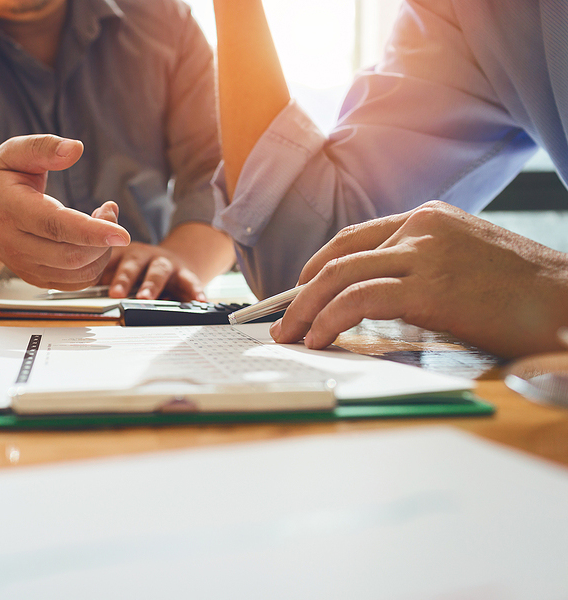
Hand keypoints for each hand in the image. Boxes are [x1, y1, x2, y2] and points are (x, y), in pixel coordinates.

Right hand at [0, 135, 130, 289]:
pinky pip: (76, 283)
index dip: (91, 231)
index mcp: (9, 209)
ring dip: (103, 250)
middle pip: (71, 255)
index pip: (54, 225)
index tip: (122, 234)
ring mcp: (24, 265)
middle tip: (109, 210)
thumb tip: (75, 149)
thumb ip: (43, 147)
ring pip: (78, 272)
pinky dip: (95, 264)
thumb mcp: (12, 153)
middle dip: (104, 236)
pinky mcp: (36, 278)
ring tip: (101, 223)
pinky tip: (92, 241)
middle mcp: (14, 243)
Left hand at [98, 243, 206, 301]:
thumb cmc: (137, 270)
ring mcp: (165, 263)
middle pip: (132, 264)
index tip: (92, 280)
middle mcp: (143, 256)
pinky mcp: (184, 274)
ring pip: (158, 271)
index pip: (109, 257)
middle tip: (116, 294)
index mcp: (122, 253)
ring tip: (146, 298)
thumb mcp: (116, 268)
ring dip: (151, 284)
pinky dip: (194, 291)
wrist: (174, 262)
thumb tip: (72, 289)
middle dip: (124, 278)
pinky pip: (191, 281)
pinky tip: (197, 301)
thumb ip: (99, 277)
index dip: (101, 267)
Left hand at [269, 201, 567, 357]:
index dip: (317, 268)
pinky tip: (319, 340)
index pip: (354, 238)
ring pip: (338, 276)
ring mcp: (425, 253)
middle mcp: (422, 227)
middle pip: (337, 256)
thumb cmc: (528, 295)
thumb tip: (380, 298)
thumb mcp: (468, 265)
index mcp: (430, 218)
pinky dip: (328, 321)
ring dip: (305, 311)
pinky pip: (356, 301)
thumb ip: (424, 268)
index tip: (299, 294)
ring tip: (291, 338)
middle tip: (283, 324)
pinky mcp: (429, 287)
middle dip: (301, 293)